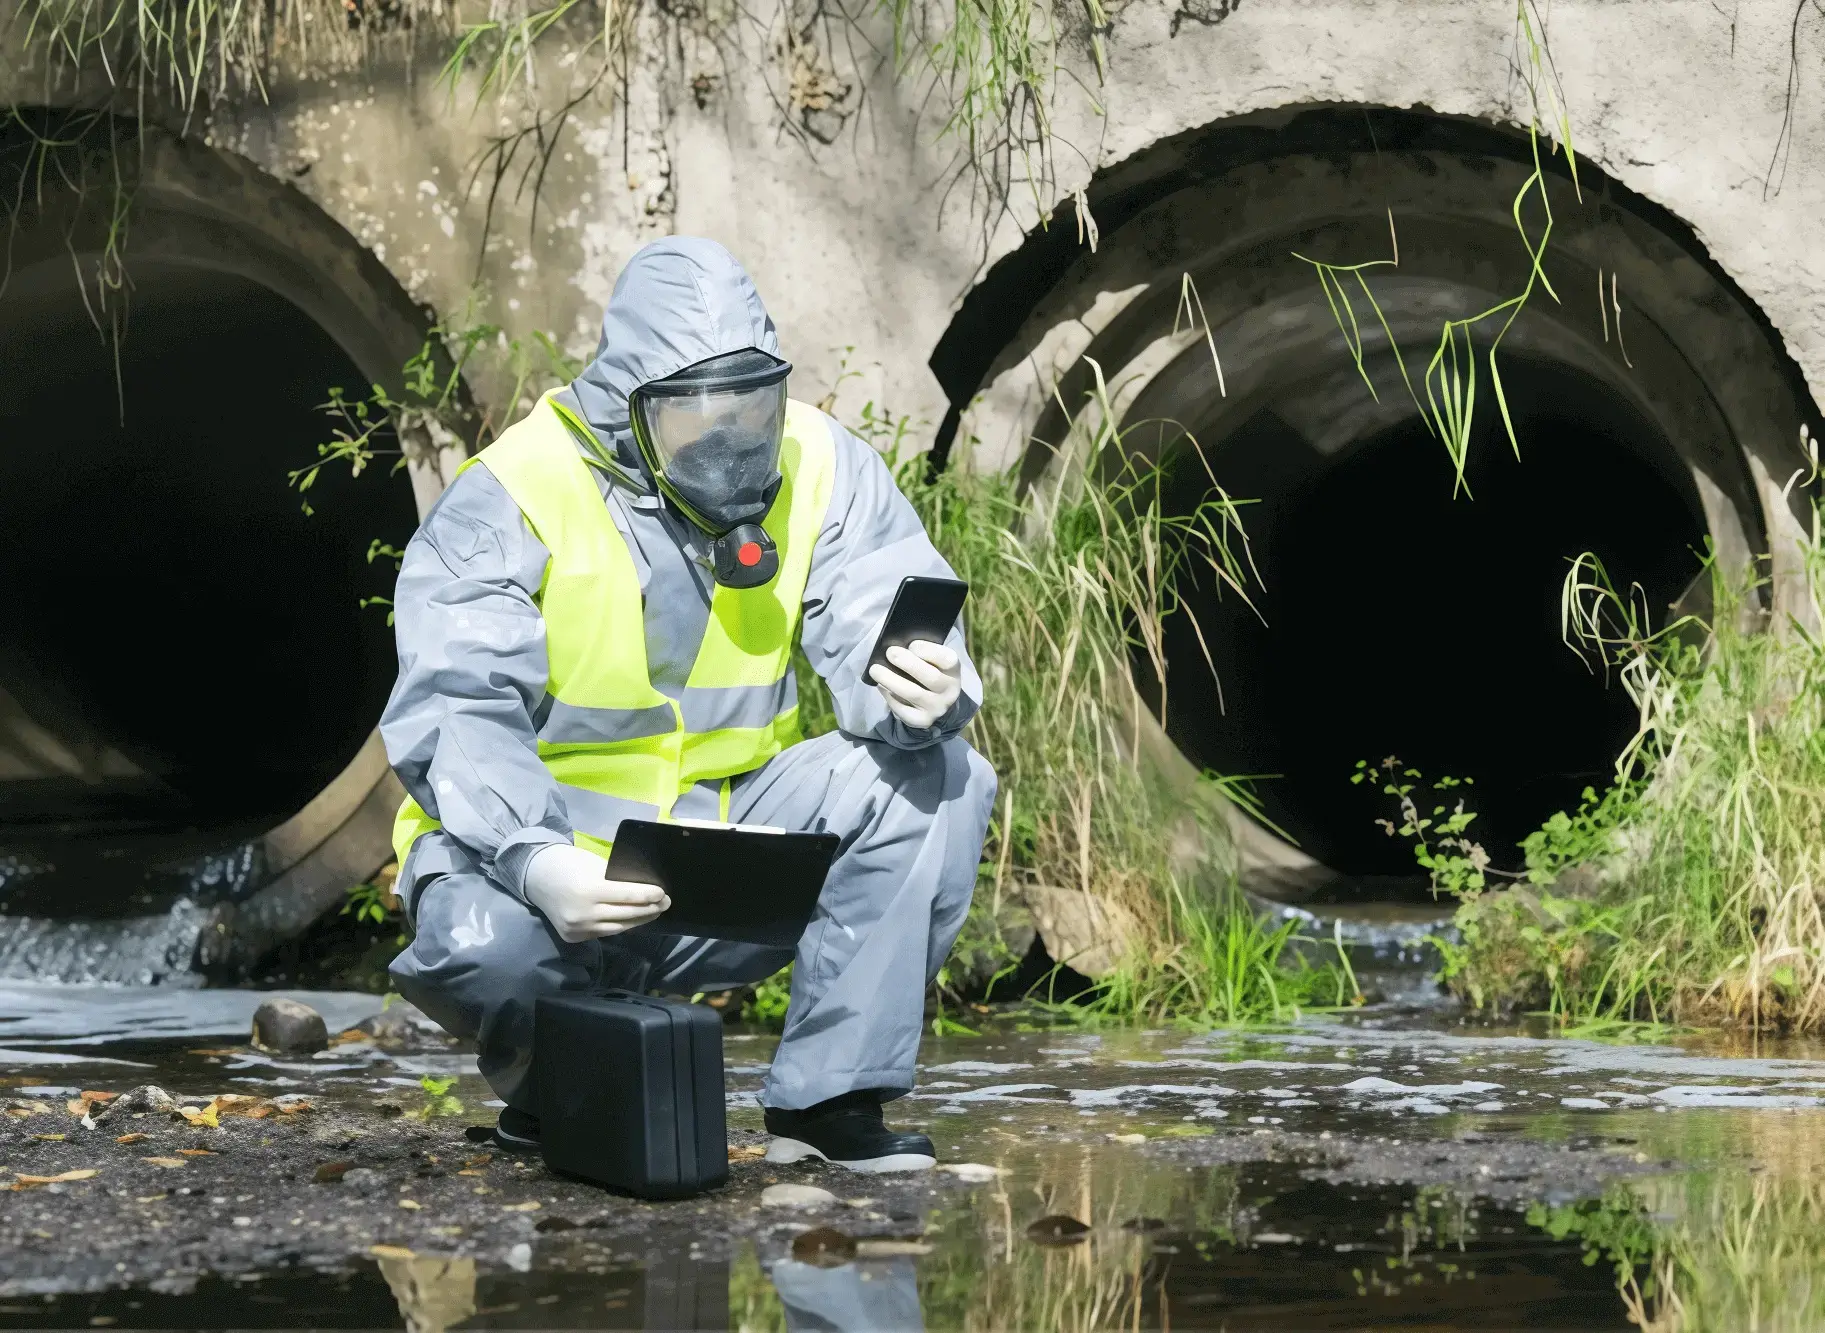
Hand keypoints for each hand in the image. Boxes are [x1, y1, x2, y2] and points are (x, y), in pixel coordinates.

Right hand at [522, 843, 670, 942]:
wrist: (534, 877)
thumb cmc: (568, 863)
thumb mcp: (594, 865)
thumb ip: (615, 879)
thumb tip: (643, 889)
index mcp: (589, 890)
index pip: (627, 896)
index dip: (648, 896)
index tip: (663, 894)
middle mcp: (584, 914)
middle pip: (626, 915)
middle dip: (649, 910)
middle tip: (665, 904)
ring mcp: (578, 929)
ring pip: (617, 928)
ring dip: (637, 921)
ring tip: (653, 913)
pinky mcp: (574, 937)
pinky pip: (603, 933)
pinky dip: (619, 926)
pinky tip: (631, 920)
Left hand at [868, 640, 961, 729]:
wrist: (938, 703)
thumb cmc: (930, 672)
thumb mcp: (934, 661)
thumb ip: (922, 653)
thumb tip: (898, 646)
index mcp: (953, 671)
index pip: (948, 660)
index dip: (929, 651)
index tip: (911, 645)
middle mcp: (949, 691)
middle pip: (931, 677)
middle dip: (908, 663)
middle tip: (889, 652)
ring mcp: (936, 708)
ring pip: (914, 694)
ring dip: (891, 680)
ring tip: (875, 670)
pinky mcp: (922, 720)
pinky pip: (904, 710)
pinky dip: (890, 697)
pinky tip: (881, 687)